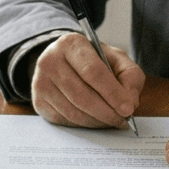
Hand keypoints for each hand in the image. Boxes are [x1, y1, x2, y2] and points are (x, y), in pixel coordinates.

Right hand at [30, 31, 144, 127]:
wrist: (63, 62)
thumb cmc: (93, 61)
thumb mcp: (116, 59)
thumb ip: (130, 75)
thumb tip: (129, 102)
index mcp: (71, 44)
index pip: (92, 71)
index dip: (112, 93)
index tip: (128, 108)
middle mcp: (50, 60)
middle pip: (81, 94)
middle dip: (107, 112)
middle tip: (122, 120)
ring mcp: (40, 81)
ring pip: (72, 111)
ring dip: (97, 121)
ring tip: (111, 120)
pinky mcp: (38, 100)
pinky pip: (64, 119)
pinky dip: (84, 124)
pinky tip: (94, 119)